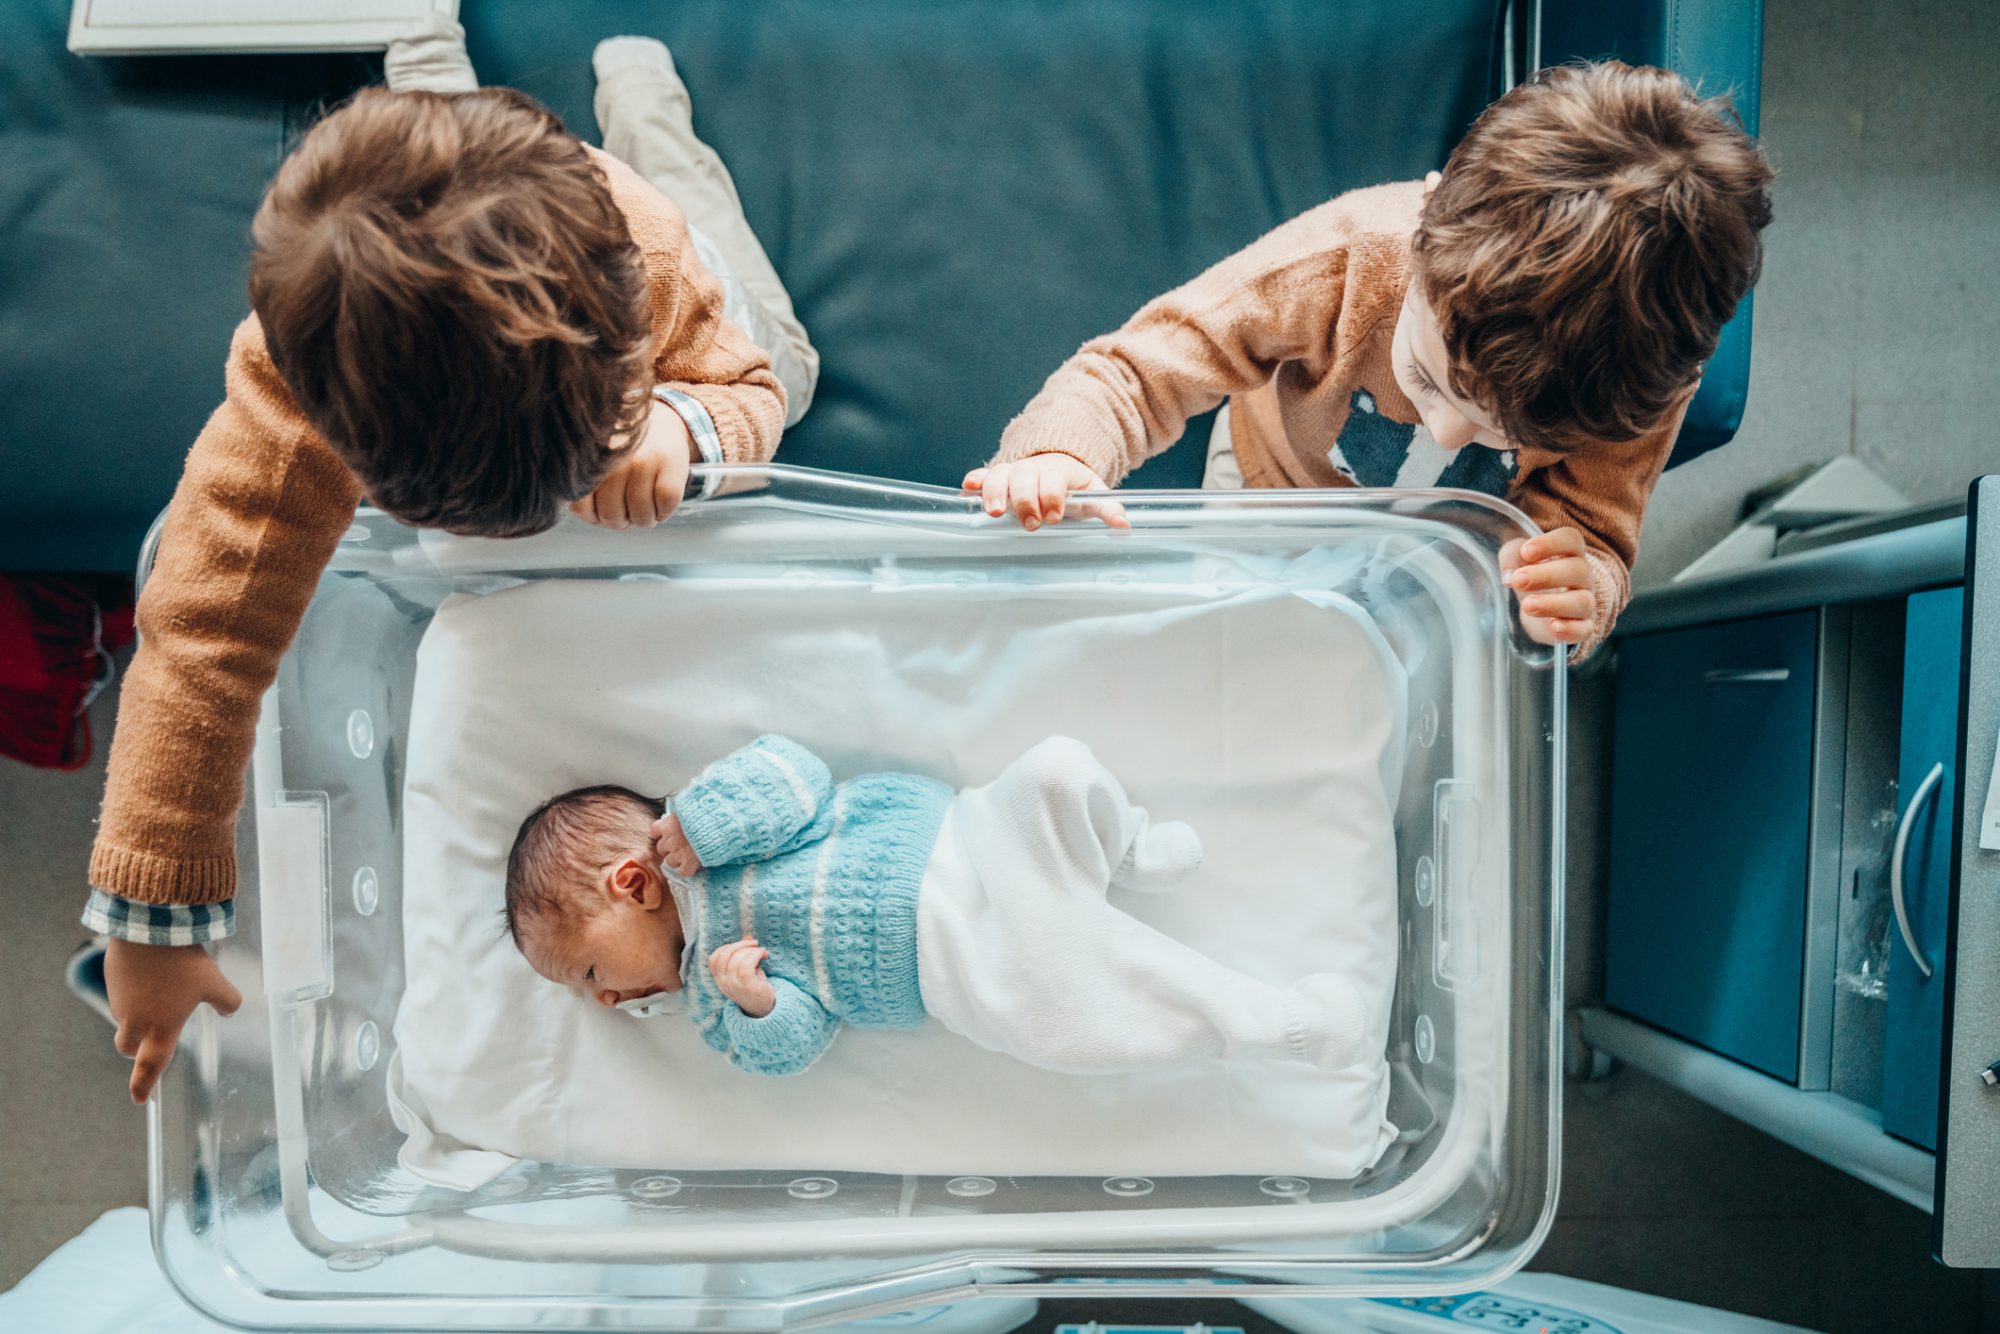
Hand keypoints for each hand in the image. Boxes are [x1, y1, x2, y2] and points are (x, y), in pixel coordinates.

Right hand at [105, 939, 243, 1104]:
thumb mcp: (215, 983)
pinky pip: (121, 997)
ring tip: (162, 994)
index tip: (141, 1099)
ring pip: (126, 1020)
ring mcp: (120, 1003)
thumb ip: (227, 1002)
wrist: (148, 931)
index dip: (144, 1086)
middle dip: (139, 1050)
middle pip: (130, 1048)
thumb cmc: (183, 963)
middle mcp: (135, 1022)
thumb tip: (230, 1011)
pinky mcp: (112, 983)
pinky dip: (134, 995)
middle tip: (154, 1040)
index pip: (150, 1067)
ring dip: (138, 1018)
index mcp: (160, 1030)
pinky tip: (151, 978)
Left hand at [570, 397, 697, 528]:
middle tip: (628, 512)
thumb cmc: (625, 450)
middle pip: (612, 515)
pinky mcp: (672, 465)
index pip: (583, 507)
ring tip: (645, 509)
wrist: (663, 419)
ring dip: (645, 520)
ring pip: (641, 515)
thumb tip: (581, 513)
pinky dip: (665, 513)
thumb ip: (582, 483)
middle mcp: (617, 460)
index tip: (603, 511)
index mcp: (591, 459)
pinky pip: (665, 506)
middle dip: (621, 522)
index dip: (594, 517)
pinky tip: (661, 505)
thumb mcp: (597, 458)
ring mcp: (645, 462)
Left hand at [651, 813, 702, 876]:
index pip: (655, 830)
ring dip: (679, 860)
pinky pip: (684, 872)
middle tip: (683, 844)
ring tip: (691, 854)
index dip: (661, 833)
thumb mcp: (691, 807)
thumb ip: (683, 813)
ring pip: (670, 862)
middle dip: (670, 848)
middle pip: (661, 848)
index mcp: (668, 824)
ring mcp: (677, 853)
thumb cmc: (707, 814)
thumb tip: (684, 810)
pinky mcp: (688, 863)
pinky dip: (690, 869)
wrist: (717, 825)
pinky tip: (696, 864)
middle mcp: (669, 839)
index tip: (668, 833)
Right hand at [708, 938, 774, 1017]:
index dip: (727, 947)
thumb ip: (744, 955)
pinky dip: (755, 955)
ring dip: (751, 950)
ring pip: (737, 958)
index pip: (714, 958)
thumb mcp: (746, 969)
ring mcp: (733, 985)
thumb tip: (747, 936)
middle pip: (725, 955)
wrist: (766, 1009)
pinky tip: (763, 954)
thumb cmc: (755, 987)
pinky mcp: (746, 985)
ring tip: (761, 951)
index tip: (743, 944)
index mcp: (720, 979)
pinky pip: (746, 964)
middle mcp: (723, 983)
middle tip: (754, 943)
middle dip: (740, 945)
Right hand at [962, 453, 1129, 530]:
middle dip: (1026, 499)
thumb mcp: (1093, 494)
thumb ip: (1107, 508)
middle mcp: (1033, 468)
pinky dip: (975, 480)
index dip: (1052, 496)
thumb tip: (1124, 526)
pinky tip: (967, 489)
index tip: (1054, 516)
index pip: (1053, 479)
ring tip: (996, 512)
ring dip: (996, 491)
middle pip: (1024, 477)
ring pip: (1000, 475)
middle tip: (1031, 523)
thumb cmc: (1073, 487)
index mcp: (1058, 471)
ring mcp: (1013, 472)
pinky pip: (983, 475)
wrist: (1056, 466)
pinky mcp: (997, 478)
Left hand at [1501, 526, 1595, 646]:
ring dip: (1554, 604)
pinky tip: (1554, 627)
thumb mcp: (1516, 558)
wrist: (1537, 605)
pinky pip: (1585, 629)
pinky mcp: (1582, 627)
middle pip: (1578, 570)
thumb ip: (1511, 557)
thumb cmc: (1529, 572)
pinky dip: (1571, 629)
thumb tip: (1509, 577)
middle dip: (1546, 575)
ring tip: (1527, 605)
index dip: (1551, 543)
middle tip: (1518, 580)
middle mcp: (1583, 576)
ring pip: (1583, 602)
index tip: (1526, 551)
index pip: (1572, 540)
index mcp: (1570, 552)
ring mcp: (1585, 602)